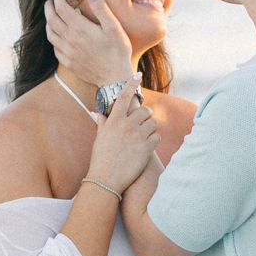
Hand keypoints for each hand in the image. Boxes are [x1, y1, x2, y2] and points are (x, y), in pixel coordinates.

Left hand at [45, 0, 133, 84]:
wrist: (115, 78)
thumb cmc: (118, 52)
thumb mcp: (114, 27)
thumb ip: (101, 9)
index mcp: (80, 29)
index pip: (61, 8)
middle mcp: (70, 40)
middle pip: (51, 20)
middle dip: (48, 8)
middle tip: (48, 1)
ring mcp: (68, 53)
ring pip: (50, 34)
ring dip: (48, 23)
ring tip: (50, 17)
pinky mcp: (68, 63)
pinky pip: (55, 49)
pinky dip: (53, 39)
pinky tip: (57, 36)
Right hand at [84, 76, 160, 194]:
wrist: (106, 180)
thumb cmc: (100, 159)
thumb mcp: (99, 139)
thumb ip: (102, 124)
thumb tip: (98, 113)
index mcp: (113, 121)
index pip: (123, 97)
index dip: (131, 84)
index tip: (137, 74)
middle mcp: (126, 126)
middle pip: (145, 110)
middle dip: (146, 116)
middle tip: (143, 124)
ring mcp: (137, 136)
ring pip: (153, 123)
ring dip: (151, 129)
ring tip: (145, 138)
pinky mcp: (147, 148)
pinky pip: (157, 137)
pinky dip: (154, 141)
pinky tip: (147, 148)